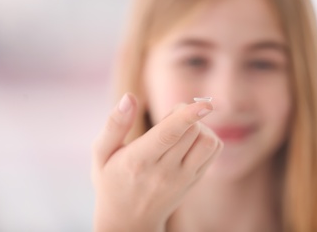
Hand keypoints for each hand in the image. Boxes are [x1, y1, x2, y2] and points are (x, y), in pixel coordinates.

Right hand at [92, 93, 222, 231]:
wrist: (128, 220)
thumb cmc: (111, 181)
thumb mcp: (102, 153)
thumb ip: (115, 124)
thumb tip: (129, 97)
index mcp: (138, 160)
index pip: (168, 135)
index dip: (187, 116)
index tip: (205, 104)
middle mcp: (165, 171)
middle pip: (192, 132)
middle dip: (185, 114)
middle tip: (168, 119)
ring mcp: (183, 178)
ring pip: (208, 142)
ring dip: (199, 126)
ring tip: (180, 131)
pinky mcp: (195, 180)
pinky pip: (213, 151)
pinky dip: (207, 137)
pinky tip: (189, 140)